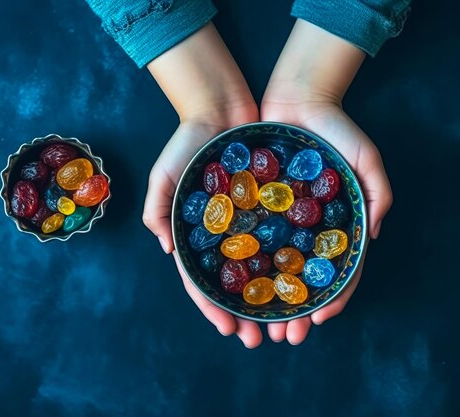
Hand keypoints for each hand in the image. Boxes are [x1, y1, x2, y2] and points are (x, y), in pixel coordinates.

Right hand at [142, 24, 263, 347]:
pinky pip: (281, 241)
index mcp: (196, 235)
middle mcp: (224, 235)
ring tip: (287, 324)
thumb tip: (166, 248)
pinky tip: (302, 284)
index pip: (202, 281)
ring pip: (260, 270)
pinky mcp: (270, 209)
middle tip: (262, 340)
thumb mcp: (164, 172)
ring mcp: (248, 224)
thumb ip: (157, 207)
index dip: (213, 308)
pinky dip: (288, 265)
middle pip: (234, 285)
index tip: (229, 330)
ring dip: (271, 300)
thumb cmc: (189, 141)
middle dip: (246, 315)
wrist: (223, 108)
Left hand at [258, 19, 392, 343]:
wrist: (295, 99)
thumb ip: (377, 191)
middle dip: (295, 313)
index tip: (320, 319)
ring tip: (258, 327)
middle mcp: (306, 229)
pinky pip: (249, 242)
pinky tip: (236, 291)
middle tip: (285, 338)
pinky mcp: (256, 208)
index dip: (332, 299)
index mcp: (335, 224)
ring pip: (274, 271)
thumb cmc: (335, 129)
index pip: (337, 272)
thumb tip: (373, 235)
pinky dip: (245, 269)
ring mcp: (281, 221)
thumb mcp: (366, 155)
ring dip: (268, 303)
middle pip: (302, 281)